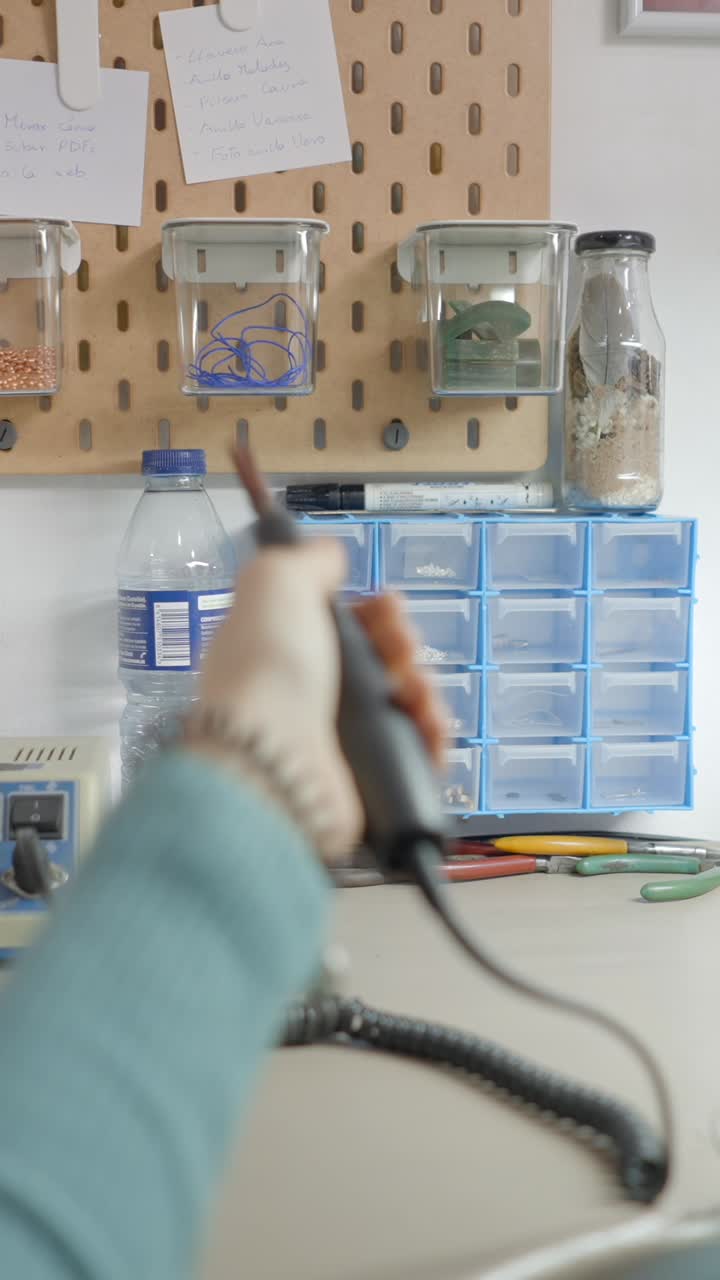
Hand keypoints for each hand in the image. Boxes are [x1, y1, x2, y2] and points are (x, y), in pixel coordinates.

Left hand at [190, 540, 445, 861]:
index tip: (387, 606)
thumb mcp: (274, 584)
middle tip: (402, 650)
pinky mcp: (367, 781)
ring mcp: (338, 741)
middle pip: (377, 661)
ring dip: (423, 689)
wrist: (272, 759)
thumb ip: (303, 560)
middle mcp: (309, 695)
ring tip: (416, 695)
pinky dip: (431, 738)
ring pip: (402, 705)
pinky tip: (430, 727)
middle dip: (403, 645)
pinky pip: (414, 753)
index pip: (341, 626)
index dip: (373, 612)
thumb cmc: (268, 668)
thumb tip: (327, 552)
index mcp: (283, 650)